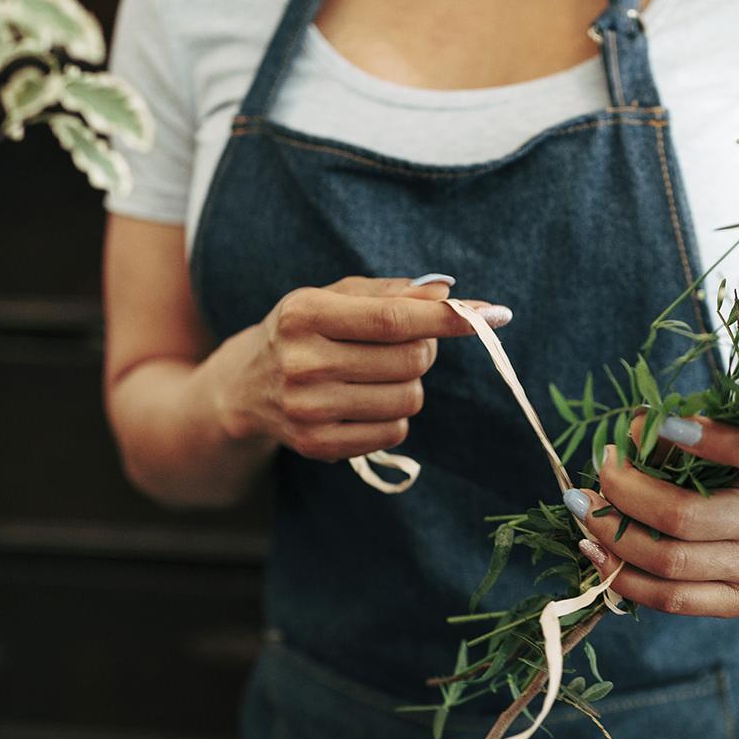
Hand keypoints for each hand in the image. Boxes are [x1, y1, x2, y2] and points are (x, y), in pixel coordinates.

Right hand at [219, 274, 510, 461]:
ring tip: (380, 374)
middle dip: (425, 349)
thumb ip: (392, 293)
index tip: (492, 315)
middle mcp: (303, 362)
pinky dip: (395, 416)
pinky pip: (394, 432)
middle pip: (410, 361)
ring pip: (409, 399)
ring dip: (410, 384)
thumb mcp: (334, 297)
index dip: (448, 319)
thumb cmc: (303, 332)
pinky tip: (367, 401)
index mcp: (305, 313)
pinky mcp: (318, 445)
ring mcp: (309, 409)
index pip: (394, 319)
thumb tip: (449, 294)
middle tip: (408, 345)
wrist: (245, 388)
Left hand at [564, 415, 738, 617]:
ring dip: (612, 536)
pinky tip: (595, 551)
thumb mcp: (708, 439)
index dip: (709, 438)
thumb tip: (625, 440)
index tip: (665, 425)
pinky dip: (622, 576)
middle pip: (683, 515)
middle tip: (600, 472)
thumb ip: (669, 433)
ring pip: (669, 562)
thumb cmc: (726, 470)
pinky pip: (670, 599)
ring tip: (584, 510)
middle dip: (625, 493)